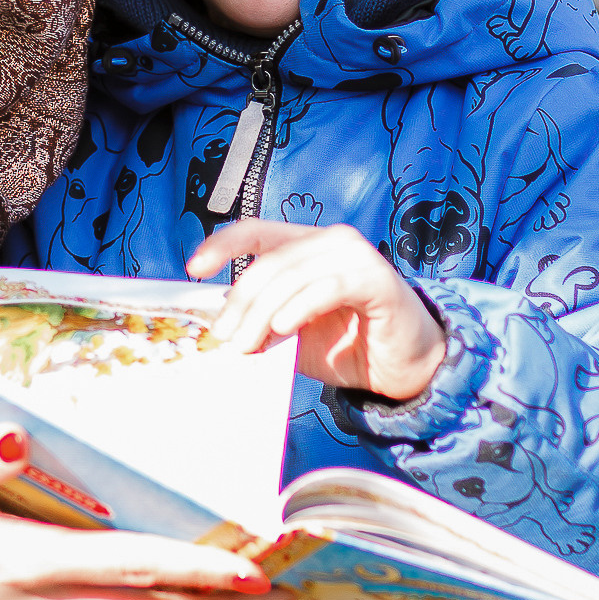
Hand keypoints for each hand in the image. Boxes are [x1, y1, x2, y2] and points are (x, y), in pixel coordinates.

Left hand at [189, 218, 446, 399]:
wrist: (404, 368)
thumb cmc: (348, 345)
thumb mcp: (293, 333)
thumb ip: (263, 322)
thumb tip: (220, 326)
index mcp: (307, 245)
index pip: (256, 231)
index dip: (221, 245)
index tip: (194, 269)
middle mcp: (330, 240)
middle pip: (269, 260)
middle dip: (239, 301)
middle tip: (222, 336)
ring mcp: (355, 255)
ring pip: (292, 275)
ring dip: (262, 313)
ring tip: (247, 344)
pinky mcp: (375, 278)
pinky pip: (326, 287)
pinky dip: (299, 307)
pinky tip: (282, 327)